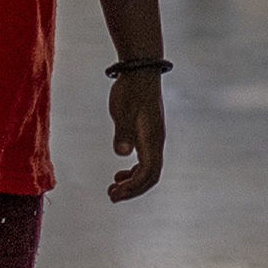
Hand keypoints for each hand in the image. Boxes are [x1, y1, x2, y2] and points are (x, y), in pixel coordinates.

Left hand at [107, 66, 168, 201]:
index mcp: (152, 139)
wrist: (140, 71)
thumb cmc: (131, 90)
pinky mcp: (147, 133)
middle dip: (132, 190)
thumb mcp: (123, 110)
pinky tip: (120, 172)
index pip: (148, 173)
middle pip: (150, 176)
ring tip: (114, 187)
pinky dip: (133, 171)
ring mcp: (153, 137)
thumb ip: (123, 132)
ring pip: (148, 169)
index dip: (133, 187)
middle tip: (111, 196)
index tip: (115, 193)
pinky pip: (145, 160)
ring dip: (132, 182)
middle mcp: (156, 141)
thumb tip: (123, 153)